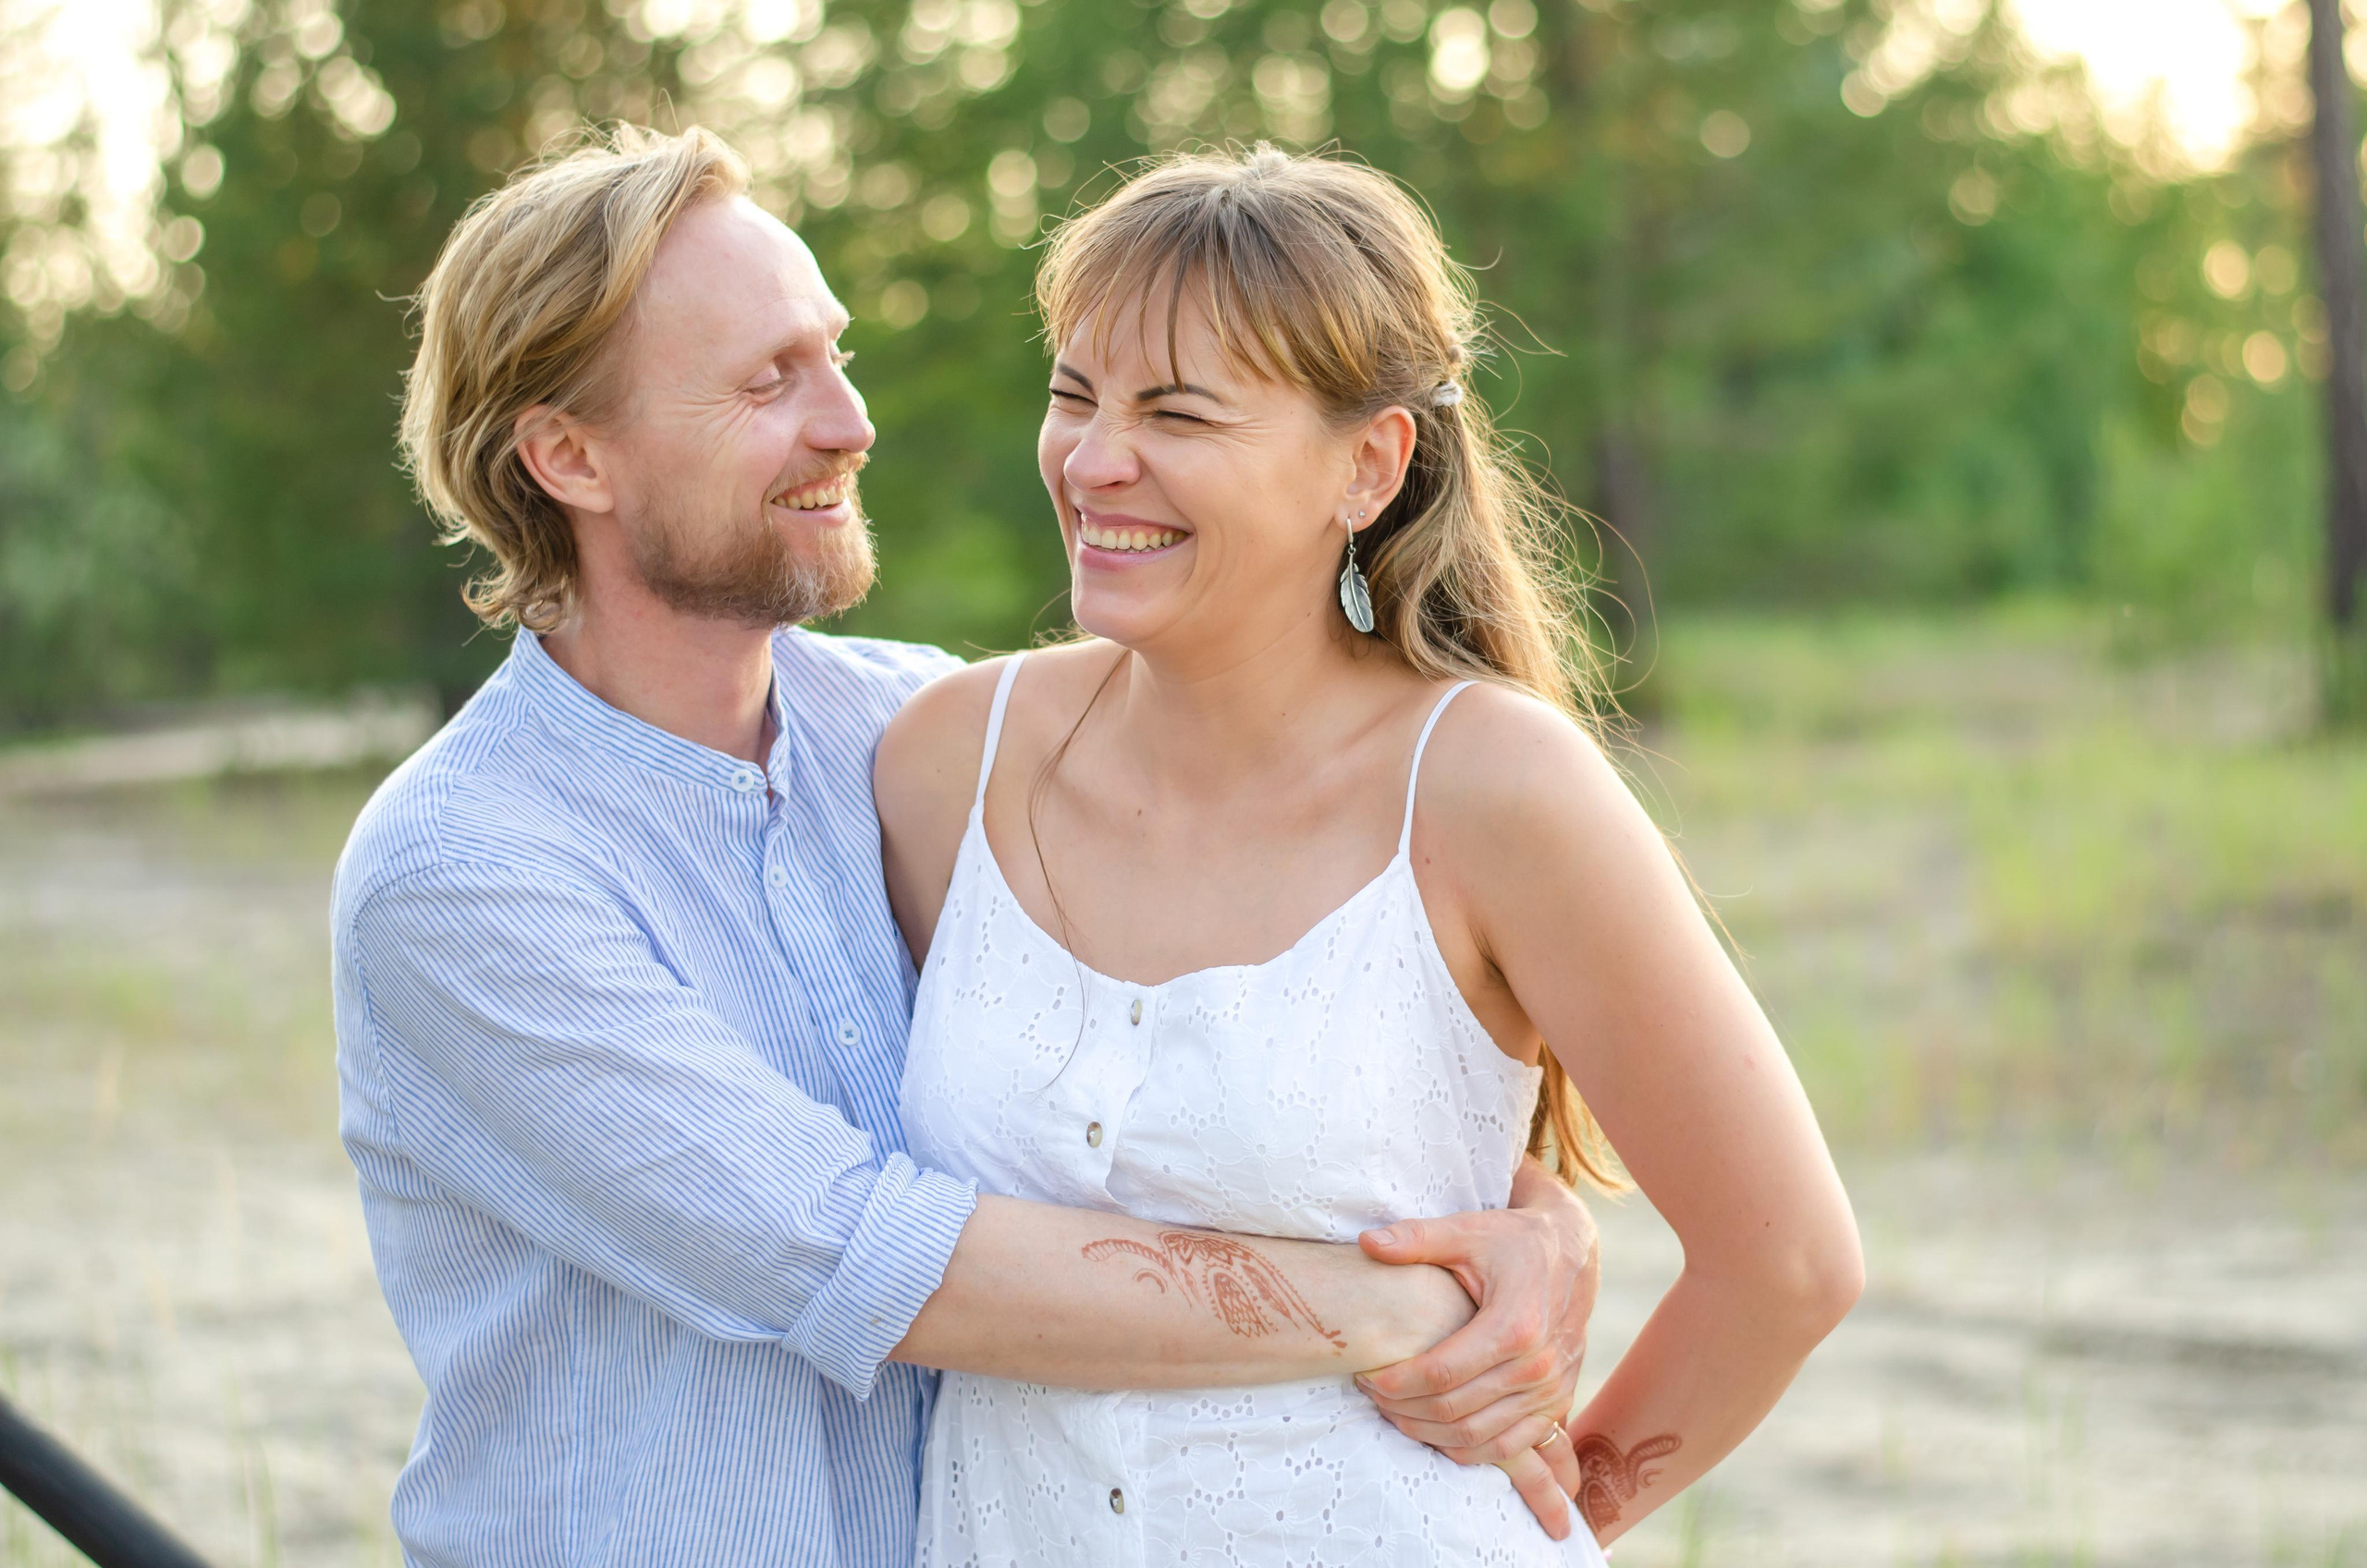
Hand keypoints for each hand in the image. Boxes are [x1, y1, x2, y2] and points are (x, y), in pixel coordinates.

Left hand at [1353, 1158, 1600, 1537]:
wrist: (1571, 1252)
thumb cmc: (1512, 1241)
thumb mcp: (1466, 1231)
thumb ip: (1416, 1239)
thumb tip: (1366, 1241)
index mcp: (1517, 1324)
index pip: (1442, 1372)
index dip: (1396, 1382)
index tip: (1365, 1375)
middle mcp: (1539, 1365)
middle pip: (1455, 1409)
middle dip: (1403, 1408)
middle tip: (1370, 1394)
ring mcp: (1551, 1389)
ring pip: (1477, 1436)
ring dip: (1428, 1432)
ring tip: (1393, 1412)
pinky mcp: (1556, 1403)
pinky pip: (1507, 1445)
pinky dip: (1466, 1449)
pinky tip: (1433, 1430)